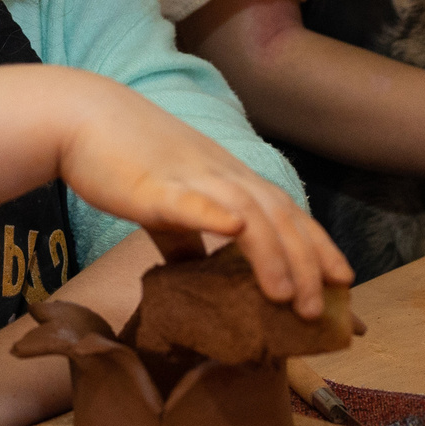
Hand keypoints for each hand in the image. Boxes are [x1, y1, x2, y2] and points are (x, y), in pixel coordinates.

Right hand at [57, 83, 349, 316]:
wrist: (82, 117)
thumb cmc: (124, 158)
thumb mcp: (167, 200)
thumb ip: (186, 234)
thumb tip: (194, 273)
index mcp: (229, 178)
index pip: (287, 212)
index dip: (317, 245)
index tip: (342, 280)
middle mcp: (222, 174)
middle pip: (279, 216)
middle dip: (306, 263)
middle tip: (321, 308)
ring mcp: (192, 176)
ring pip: (247, 214)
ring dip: (272, 253)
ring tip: (287, 296)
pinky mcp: (155, 184)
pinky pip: (191, 200)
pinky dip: (216, 214)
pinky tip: (236, 228)